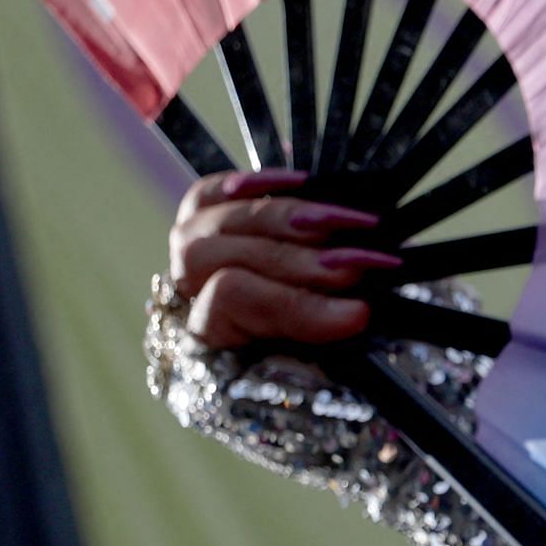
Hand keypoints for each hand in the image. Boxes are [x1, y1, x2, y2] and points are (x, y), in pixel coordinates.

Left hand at [167, 168, 393, 348]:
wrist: (294, 347)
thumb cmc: (308, 362)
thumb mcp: (315, 363)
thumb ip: (323, 339)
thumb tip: (356, 313)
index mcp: (206, 338)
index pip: (233, 306)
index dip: (294, 306)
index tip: (358, 314)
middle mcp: (184, 292)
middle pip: (225, 260)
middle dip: (298, 260)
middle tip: (360, 265)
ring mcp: (188, 250)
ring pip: (222, 219)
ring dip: (291, 217)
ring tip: (352, 222)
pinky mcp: (199, 219)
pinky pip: (210, 191)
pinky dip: (256, 183)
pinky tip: (302, 182)